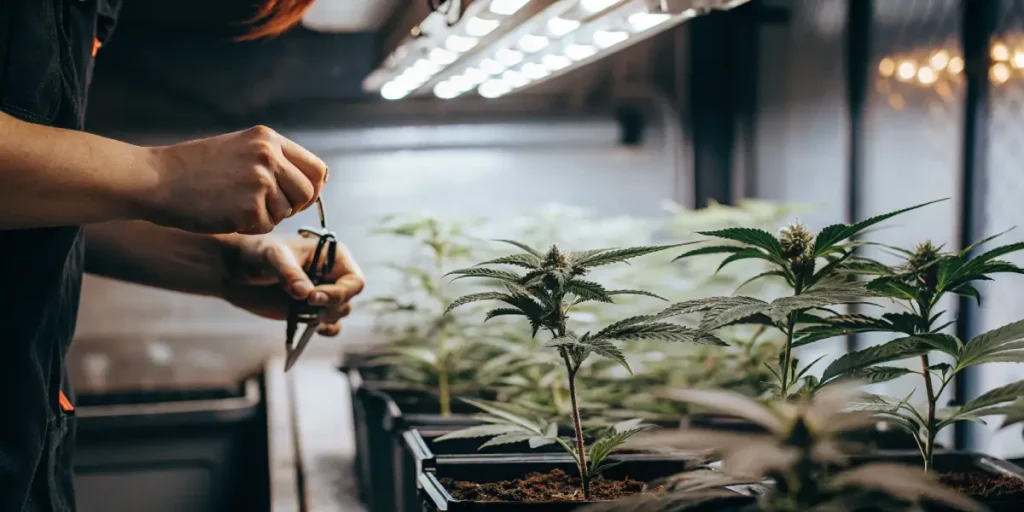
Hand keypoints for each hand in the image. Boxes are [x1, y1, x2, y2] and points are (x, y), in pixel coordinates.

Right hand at [145, 125, 327, 234]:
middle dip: (291, 207)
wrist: (155, 180)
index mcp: (268, 138)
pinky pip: (266, 227)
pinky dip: (249, 227)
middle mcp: (269, 156)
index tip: (298, 198)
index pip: (316, 168)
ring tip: (235, 205)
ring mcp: (261, 181)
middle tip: (264, 209)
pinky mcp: (250, 207)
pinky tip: (226, 214)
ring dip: (266, 217)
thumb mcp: (239, 149)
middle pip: (307, 193)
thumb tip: (315, 184)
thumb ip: (274, 161)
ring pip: (286, 212)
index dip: (312, 188)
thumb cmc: (194, 170)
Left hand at [224, 234, 364, 335]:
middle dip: (330, 306)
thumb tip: (305, 293)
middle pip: (348, 300)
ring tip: (300, 312)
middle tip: (305, 305)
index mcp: (333, 256)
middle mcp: (332, 276)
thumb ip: (290, 273)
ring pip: (338, 314)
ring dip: (323, 318)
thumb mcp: (273, 256)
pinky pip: (328, 326)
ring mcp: (321, 294)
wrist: (235, 269)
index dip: (340, 292)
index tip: (314, 297)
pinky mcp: (309, 311)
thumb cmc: (258, 252)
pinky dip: (323, 330)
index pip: (353, 281)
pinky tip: (311, 328)